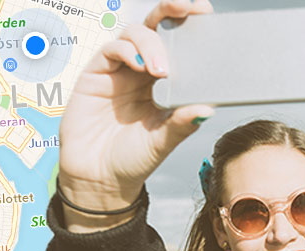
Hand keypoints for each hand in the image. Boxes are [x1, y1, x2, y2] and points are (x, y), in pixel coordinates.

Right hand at [58, 0, 213, 226]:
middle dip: (171, 10)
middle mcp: (141, 71)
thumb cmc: (134, 160)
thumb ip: (183, 123)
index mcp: (163, 83)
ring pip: (134, 34)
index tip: (205, 11)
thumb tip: (209, 108)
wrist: (100, 179)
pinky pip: (111, 50)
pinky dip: (128, 51)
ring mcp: (118, 71)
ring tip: (162, 68)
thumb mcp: (164, 141)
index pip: (177, 44)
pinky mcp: (95, 75)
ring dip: (151, 42)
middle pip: (155, 27)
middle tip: (188, 8)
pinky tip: (141, 65)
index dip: (189, 23)